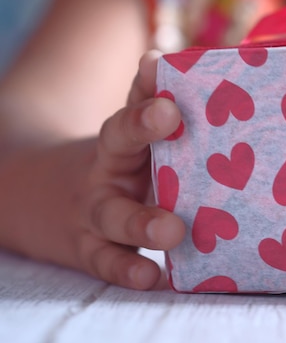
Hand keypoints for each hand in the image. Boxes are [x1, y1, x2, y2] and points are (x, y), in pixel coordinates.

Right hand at [0, 51, 184, 289]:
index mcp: (123, 136)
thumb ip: (157, 112)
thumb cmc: (115, 167)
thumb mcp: (131, 140)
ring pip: (113, 213)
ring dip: (141, 220)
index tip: (159, 65)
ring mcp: (95, 209)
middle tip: (168, 114)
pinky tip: (153, 278)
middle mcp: (107, 166)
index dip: (146, 81)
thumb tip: (188, 71)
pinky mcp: (91, 248)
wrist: (40, 200)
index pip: (134, 97)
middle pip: (116, 141)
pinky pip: (108, 260)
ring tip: (172, 230)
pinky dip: (128, 270)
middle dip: (140, 125)